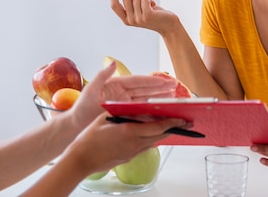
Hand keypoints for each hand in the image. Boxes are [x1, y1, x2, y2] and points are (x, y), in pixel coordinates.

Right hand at [65, 113, 185, 174]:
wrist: (81, 159)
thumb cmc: (90, 138)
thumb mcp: (106, 118)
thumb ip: (122, 112)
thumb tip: (135, 108)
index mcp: (130, 132)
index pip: (157, 127)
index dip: (172, 122)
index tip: (182, 118)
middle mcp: (134, 143)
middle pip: (160, 136)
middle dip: (174, 129)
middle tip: (186, 123)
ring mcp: (132, 152)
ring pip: (154, 142)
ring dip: (163, 134)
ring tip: (172, 126)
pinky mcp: (129, 157)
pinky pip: (145, 146)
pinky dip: (152, 139)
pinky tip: (151, 133)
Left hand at [70, 61, 176, 128]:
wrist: (77, 123)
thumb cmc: (81, 107)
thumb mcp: (90, 90)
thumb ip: (102, 76)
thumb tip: (113, 62)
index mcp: (117, 84)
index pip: (138, 81)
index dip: (153, 81)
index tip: (166, 80)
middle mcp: (122, 91)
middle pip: (145, 88)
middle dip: (160, 87)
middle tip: (175, 86)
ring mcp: (125, 101)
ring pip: (145, 98)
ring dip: (158, 97)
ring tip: (172, 96)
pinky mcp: (125, 111)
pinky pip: (141, 109)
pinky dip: (151, 109)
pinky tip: (161, 110)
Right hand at [109, 0, 178, 34]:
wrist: (169, 26)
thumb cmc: (155, 15)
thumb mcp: (140, 7)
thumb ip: (130, 1)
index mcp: (126, 19)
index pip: (114, 6)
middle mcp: (130, 21)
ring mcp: (138, 20)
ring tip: (152, 1)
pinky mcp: (147, 17)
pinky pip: (144, 0)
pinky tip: (155, 4)